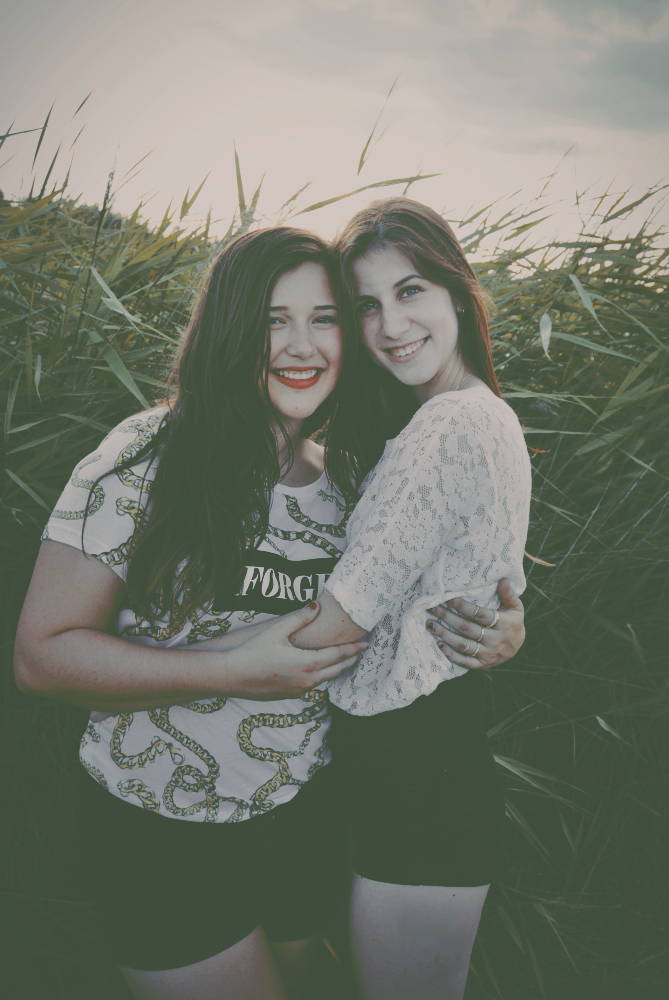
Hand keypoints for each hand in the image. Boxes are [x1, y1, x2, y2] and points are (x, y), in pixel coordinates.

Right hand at [226, 601, 367, 698]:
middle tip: (361, 651)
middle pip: (337, 670)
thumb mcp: (277, 631)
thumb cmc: (253, 652)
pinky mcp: (291, 695)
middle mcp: (308, 681)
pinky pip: (313, 685)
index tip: (366, 643)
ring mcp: (300, 690)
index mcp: (309, 664)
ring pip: (326, 679)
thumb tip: (316, 606)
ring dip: (337, 669)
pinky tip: (320, 669)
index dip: (354, 649)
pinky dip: (322, 676)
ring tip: (345, 659)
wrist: (232, 676)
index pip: (339, 655)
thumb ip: (299, 618)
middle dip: (351, 660)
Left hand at [425, 578, 524, 669]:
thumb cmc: (513, 622)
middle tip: (432, 608)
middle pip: (467, 628)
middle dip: (447, 617)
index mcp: (504, 624)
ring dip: (445, 634)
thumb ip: (509, 594)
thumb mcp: (516, 608)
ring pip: (463, 644)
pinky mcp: (482, 664)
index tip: (447, 598)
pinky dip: (451, 655)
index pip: (480, 614)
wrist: (519, 647)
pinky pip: (465, 662)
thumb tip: (504, 579)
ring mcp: (488, 654)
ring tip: (430, 624)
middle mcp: (495, 640)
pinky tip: (439, 644)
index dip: (463, 606)